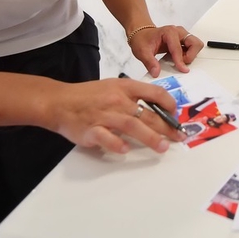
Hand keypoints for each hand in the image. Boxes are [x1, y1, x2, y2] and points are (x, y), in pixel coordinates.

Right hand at [47, 78, 186, 153]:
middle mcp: (117, 100)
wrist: (59, 102)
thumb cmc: (90, 96)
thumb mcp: (113, 87)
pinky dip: (117, 144)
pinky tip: (126, 150)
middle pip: (147, 113)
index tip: (175, 115)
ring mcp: (104, 115)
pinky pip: (107, 138)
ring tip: (163, 147)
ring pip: (132, 125)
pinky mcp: (91, 130)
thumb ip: (133, 96)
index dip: (168, 103)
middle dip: (166, 126)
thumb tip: (158, 107)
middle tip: (179, 137)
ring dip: (149, 137)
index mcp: (124, 87)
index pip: (154, 92)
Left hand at [129, 25, 202, 75]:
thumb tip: (156, 72)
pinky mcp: (183, 41)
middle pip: (195, 43)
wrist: (141, 34)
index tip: (182, 69)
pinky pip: (192, 48)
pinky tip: (178, 59)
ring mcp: (182, 36)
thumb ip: (150, 63)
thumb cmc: (142, 39)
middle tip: (181, 63)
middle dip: (191, 55)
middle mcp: (178, 32)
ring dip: (191, 55)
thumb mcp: (142, 51)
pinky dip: (189, 55)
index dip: (180, 60)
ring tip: (180, 61)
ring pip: (196, 45)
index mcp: (169, 32)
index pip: (179, 48)